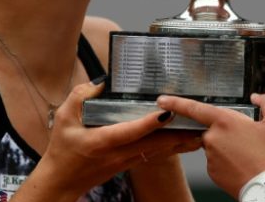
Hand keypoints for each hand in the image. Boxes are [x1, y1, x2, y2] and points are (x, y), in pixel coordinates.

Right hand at [30, 82, 199, 198]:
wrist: (61, 181)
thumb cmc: (62, 148)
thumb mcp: (63, 117)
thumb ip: (81, 96)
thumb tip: (102, 83)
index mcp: (102, 141)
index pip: (130, 132)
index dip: (150, 123)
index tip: (167, 112)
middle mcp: (118, 153)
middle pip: (154, 144)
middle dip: (178, 134)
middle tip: (199, 123)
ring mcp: (126, 161)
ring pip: (158, 152)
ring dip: (180, 143)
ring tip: (202, 133)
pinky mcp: (130, 163)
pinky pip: (155, 155)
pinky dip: (172, 148)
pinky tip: (187, 142)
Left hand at [157, 93, 264, 196]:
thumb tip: (256, 97)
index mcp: (224, 121)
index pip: (193, 108)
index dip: (175, 102)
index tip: (161, 100)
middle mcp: (212, 138)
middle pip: (213, 128)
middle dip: (227, 132)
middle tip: (249, 141)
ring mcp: (210, 156)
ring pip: (216, 145)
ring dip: (228, 147)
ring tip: (249, 155)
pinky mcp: (211, 172)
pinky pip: (217, 161)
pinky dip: (227, 161)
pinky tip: (242, 165)